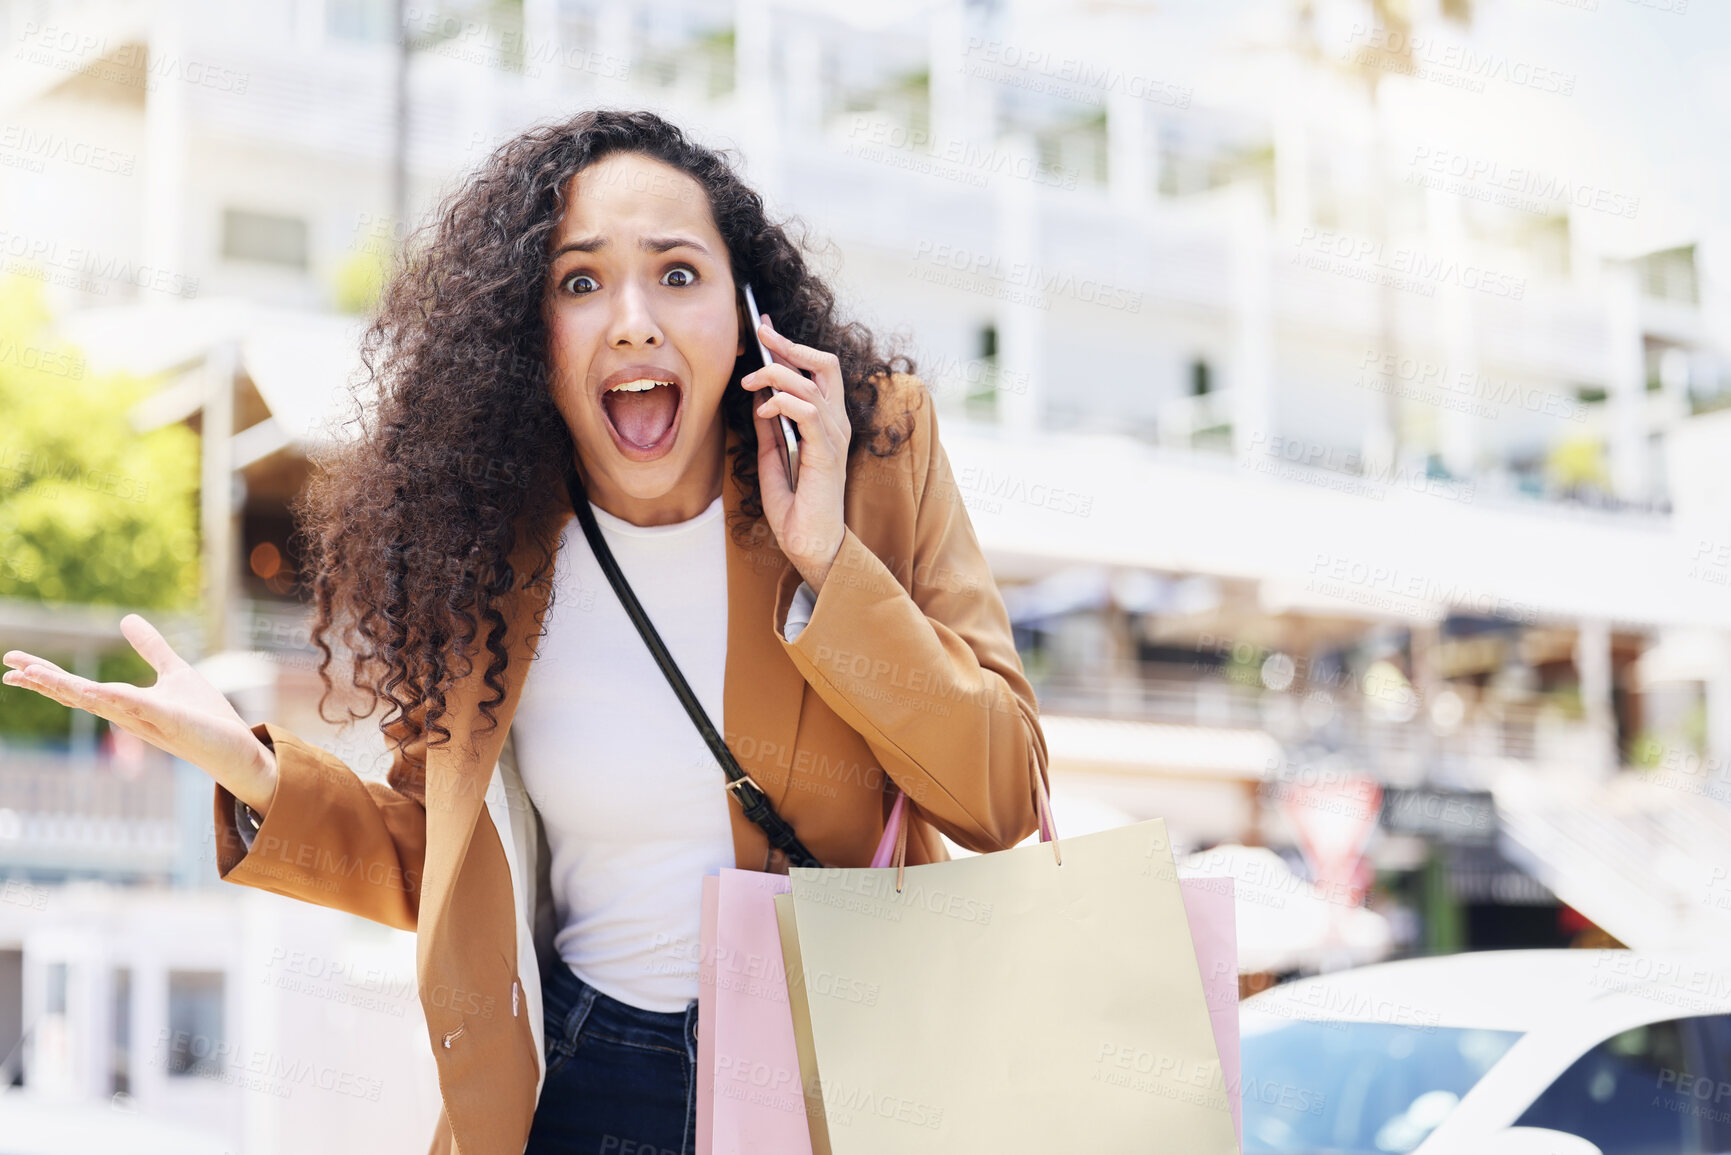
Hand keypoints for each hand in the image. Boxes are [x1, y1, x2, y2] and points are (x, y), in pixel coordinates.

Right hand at [3, 613, 278, 813]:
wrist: (236, 746)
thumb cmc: (205, 715)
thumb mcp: (174, 671)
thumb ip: (150, 647)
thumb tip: (126, 619)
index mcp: (126, 703)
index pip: (79, 687)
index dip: (46, 675)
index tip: (13, 662)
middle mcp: (129, 713)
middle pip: (78, 696)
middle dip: (44, 681)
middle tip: (9, 669)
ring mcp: (149, 718)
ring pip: (101, 702)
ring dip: (68, 688)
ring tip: (35, 675)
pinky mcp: (173, 720)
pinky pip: (141, 706)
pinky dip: (119, 697)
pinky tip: (98, 688)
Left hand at [742, 313, 849, 592]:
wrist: (810, 544)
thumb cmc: (797, 508)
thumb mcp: (773, 458)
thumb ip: (770, 429)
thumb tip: (758, 399)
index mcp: (827, 422)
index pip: (817, 370)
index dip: (791, 345)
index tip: (764, 327)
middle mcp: (836, 423)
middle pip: (825, 364)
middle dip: (789, 344)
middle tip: (760, 334)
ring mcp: (835, 437)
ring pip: (811, 383)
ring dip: (775, 375)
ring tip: (749, 384)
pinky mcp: (827, 453)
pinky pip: (808, 412)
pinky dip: (782, 403)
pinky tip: (764, 410)